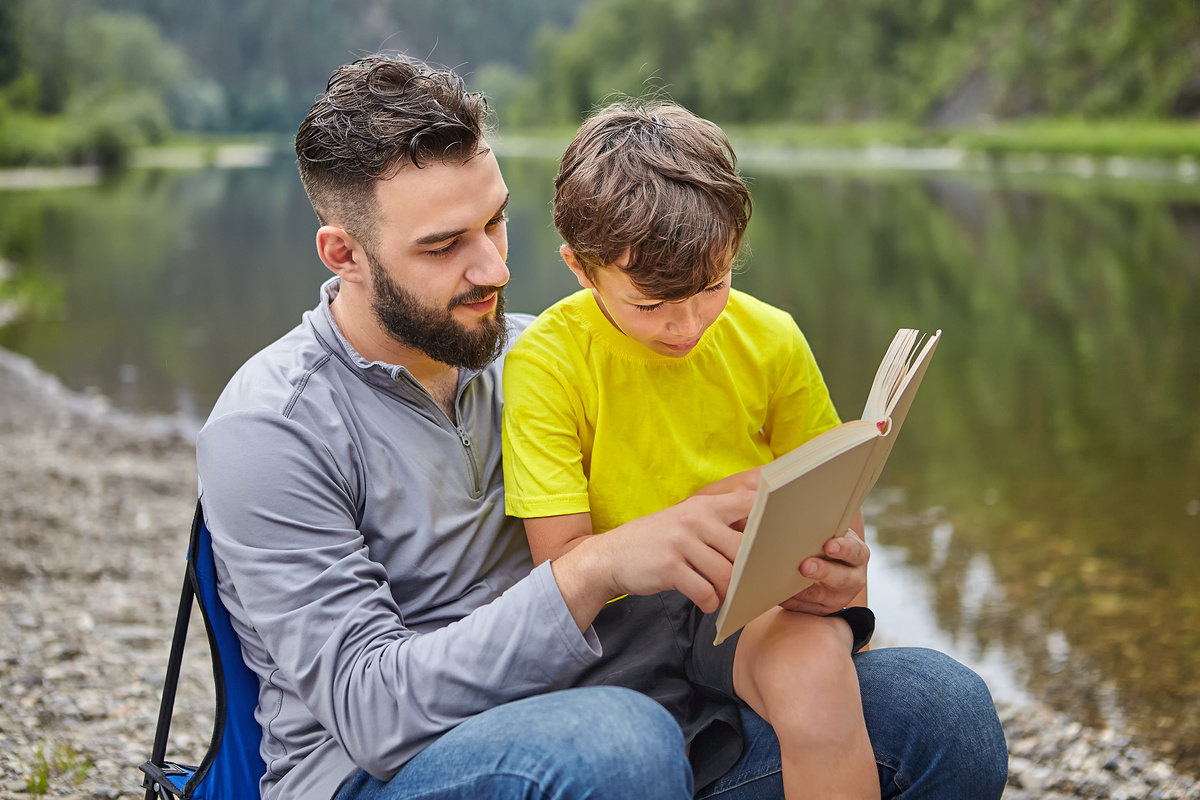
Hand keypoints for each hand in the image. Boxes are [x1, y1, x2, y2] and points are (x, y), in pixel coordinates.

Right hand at [552, 486, 755, 629]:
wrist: (610, 556)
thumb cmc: (657, 542)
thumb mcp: (686, 521)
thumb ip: (719, 525)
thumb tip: (762, 541)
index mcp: (704, 506)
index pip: (750, 503)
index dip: (770, 520)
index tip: (782, 540)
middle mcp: (695, 519)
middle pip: (743, 549)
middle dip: (751, 573)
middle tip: (754, 587)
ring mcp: (681, 542)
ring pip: (726, 575)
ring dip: (729, 594)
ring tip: (724, 598)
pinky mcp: (669, 567)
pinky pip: (705, 592)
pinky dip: (710, 604)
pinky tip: (706, 604)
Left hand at [778, 527, 869, 614]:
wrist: (831, 566)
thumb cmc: (827, 542)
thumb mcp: (833, 533)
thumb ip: (824, 528)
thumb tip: (799, 511)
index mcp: (858, 555)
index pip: (854, 551)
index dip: (843, 548)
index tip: (828, 545)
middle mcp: (853, 578)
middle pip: (842, 578)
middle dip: (823, 572)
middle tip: (805, 566)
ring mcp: (839, 597)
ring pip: (823, 597)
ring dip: (804, 592)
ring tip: (787, 585)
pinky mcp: (823, 609)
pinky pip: (807, 608)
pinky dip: (793, 602)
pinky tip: (780, 595)